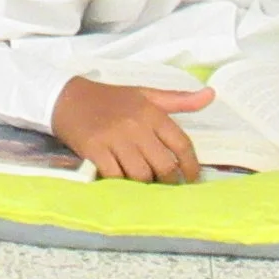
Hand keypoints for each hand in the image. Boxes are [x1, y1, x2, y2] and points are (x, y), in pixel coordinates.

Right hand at [51, 76, 214, 183]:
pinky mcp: (95, 150)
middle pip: (164, 166)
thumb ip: (180, 100)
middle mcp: (136, 125)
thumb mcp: (146, 94)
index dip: (191, 166)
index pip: (182, 144)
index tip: (192, 178)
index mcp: (152, 112)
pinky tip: (122, 180)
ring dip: (145, 184)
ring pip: (141, 175)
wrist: (67, 97)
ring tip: (144, 183)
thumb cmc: (111, 98)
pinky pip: (116, 177)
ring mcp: (114, 138)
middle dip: (169, 180)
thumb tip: (211, 95)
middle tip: (165, 184)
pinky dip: (121, 183)